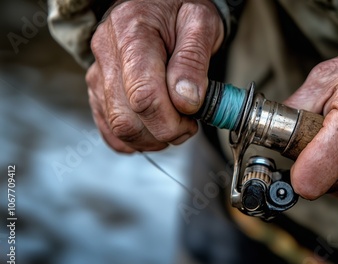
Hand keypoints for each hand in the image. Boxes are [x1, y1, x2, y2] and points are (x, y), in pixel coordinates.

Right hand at [86, 0, 223, 151]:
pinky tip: (155, 131)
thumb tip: (186, 101)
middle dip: (163, 133)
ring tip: (175, 124)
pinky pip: (108, 128)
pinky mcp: (98, 88)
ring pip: (117, 127)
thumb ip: (193, 61)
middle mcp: (107, 52)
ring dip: (151, 139)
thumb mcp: (201, 22)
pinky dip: (134, 139)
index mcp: (132, 32)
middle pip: (126, 118)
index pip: (143, 95)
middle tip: (188, 125)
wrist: (159, 2)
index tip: (192, 119)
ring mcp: (98, 72)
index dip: (170, 121)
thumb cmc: (182, 9)